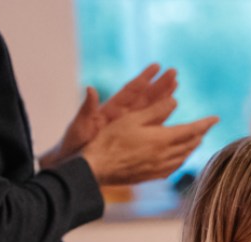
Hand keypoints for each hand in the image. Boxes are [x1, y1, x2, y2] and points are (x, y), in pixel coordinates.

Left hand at [40, 64, 178, 168]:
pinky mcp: (133, 141)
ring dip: (163, 101)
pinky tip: (174, 120)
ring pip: (150, 113)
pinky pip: (151, 131)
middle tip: (174, 73)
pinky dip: (162, 124)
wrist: (77, 165)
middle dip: (159, 86)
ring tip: (176, 88)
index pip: (130, 91)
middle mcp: (122, 117)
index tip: (156, 67)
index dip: (144, 79)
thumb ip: (87, 109)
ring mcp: (129, 129)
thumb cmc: (74, 145)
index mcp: (110, 111)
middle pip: (144, 99)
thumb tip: (90, 89)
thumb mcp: (79, 126)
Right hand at [81, 98, 217, 185]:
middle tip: (207, 127)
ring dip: (192, 147)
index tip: (216, 118)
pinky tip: (179, 158)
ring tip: (196, 140)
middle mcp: (165, 156)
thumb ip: (155, 111)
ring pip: (183, 157)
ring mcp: (159, 168)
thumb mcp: (132, 119)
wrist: (98, 168)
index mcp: (162, 140)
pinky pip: (174, 167)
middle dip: (200, 134)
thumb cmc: (111, 140)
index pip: (191, 130)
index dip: (204, 124)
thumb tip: (175, 101)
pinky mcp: (152, 176)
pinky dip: (181, 159)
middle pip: (190, 144)